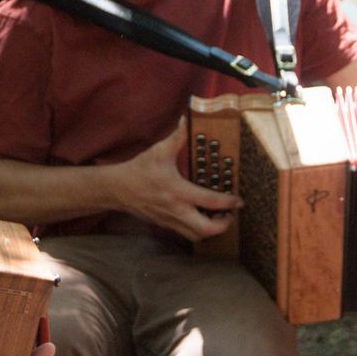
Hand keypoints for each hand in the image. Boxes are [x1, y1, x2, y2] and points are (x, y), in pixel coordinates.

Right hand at [111, 118, 242, 241]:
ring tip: (218, 217)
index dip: (228, 203)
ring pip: (197, 236)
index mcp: (177, 191)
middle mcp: (176, 210)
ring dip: (211, 230)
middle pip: (206, 229)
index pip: (210, 201)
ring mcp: (170, 220)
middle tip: (230, 214)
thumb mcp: (159, 151)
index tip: (239, 201)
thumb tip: (187, 119)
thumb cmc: (139, 170)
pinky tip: (201, 217)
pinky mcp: (165, 225)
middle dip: (223, 225)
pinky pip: (186, 234)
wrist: (117, 189)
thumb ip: (177, 137)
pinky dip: (198, 229)